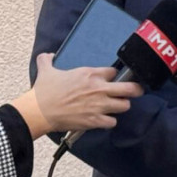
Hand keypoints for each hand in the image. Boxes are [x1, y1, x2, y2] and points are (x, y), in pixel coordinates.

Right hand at [16, 53, 143, 137]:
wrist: (39, 111)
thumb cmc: (44, 91)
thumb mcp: (46, 70)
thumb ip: (48, 60)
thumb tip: (47, 54)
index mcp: (90, 74)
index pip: (113, 72)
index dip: (114, 76)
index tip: (112, 79)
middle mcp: (98, 88)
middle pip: (129, 88)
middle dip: (135, 89)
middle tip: (137, 91)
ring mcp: (99, 105)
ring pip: (124, 105)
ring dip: (122, 106)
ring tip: (118, 106)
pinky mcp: (95, 121)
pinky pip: (112, 122)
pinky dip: (110, 121)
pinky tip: (105, 120)